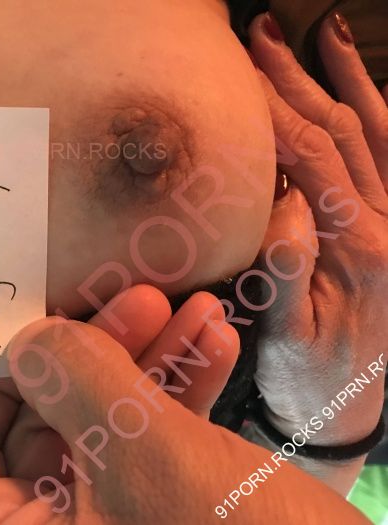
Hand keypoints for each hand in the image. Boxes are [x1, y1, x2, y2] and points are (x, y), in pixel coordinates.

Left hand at [0, 285, 367, 523]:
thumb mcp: (149, 466)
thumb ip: (79, 387)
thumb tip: (30, 342)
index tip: (42, 330)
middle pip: (48, 423)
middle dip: (100, 353)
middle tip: (142, 301)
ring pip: (109, 428)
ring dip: (153, 362)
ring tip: (194, 311)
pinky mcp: (166, 517)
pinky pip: (157, 448)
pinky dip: (185, 395)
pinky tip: (216, 346)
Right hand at [247, 12, 386, 459]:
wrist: (347, 408)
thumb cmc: (307, 377)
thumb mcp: (286, 335)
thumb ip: (286, 270)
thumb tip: (278, 201)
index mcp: (357, 249)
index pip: (310, 158)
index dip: (271, 110)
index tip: (237, 72)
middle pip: (341, 131)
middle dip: (297, 78)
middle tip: (261, 33)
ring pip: (376, 131)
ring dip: (343, 77)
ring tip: (318, 31)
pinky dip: (379, 110)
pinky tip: (361, 82)